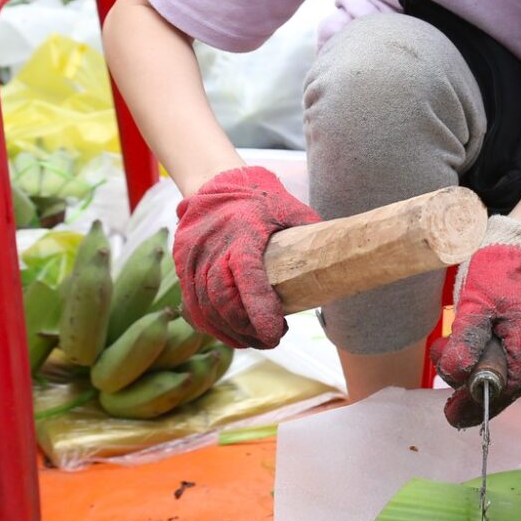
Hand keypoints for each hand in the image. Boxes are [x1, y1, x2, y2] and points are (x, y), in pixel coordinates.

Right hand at [173, 166, 320, 349]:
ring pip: (205, 307)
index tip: (275, 333)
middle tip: (270, 341)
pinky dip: (210, 324)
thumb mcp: (289, 207)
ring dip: (229, 331)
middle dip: (246, 328)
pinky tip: (230, 334)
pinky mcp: (182, 266)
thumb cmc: (259, 197)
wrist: (215, 180)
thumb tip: (339, 256)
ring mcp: (192, 258)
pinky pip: (192, 304)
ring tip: (254, 340)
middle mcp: (212, 247)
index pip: (247, 278)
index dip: (259, 309)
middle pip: (222, 301)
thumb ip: (309, 231)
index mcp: (242, 233)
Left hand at [433, 217, 520, 428]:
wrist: (510, 248)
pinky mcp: (516, 338)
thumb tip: (457, 376)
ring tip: (441, 357)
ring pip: (499, 375)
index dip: (481, 405)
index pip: (509, 387)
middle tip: (448, 410)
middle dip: (473, 397)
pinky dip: (475, 363)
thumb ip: (466, 340)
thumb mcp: (474, 304)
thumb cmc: (495, 272)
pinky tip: (452, 354)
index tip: (455, 415)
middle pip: (505, 387)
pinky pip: (498, 362)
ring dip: (468, 376)